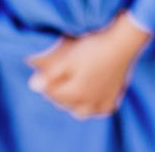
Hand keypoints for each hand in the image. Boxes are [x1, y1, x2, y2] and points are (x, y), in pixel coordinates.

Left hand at [25, 11, 151, 119]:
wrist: (121, 44)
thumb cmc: (93, 48)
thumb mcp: (68, 58)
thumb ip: (51, 74)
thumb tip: (33, 85)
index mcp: (74, 93)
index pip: (52, 94)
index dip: (46, 83)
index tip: (43, 74)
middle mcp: (87, 103)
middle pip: (65, 104)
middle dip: (58, 93)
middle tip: (56, 79)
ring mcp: (101, 102)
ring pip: (81, 111)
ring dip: (73, 103)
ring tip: (72, 88)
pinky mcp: (113, 98)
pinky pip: (100, 110)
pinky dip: (93, 107)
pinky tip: (91, 97)